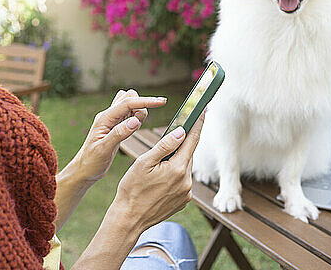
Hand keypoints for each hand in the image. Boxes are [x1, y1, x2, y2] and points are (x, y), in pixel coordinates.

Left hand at [74, 89, 166, 182]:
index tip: (162, 102)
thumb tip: (135, 120)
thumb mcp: (104, 149)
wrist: (84, 170)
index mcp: (104, 118)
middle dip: (141, 106)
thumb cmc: (91, 162)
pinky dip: (136, 118)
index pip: (127, 102)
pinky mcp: (116, 126)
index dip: (145, 101)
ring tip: (135, 130)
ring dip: (139, 112)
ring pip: (130, 104)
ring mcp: (112, 120)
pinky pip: (130, 114)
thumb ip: (119, 133)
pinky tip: (134, 130)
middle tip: (140, 125)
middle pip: (129, 97)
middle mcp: (108, 116)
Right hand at [110, 113, 204, 232]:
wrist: (129, 219)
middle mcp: (186, 182)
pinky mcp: (183, 201)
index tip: (201, 111)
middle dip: (183, 143)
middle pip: (188, 154)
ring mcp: (186, 193)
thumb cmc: (132, 189)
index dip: (197, 124)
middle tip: (177, 130)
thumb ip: (165, 146)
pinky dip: (176, 174)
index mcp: (177, 169)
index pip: (192, 140)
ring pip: (185, 167)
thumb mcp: (144, 163)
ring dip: (178, 160)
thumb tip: (181, 131)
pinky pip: (183, 181)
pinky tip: (162, 176)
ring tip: (162, 159)